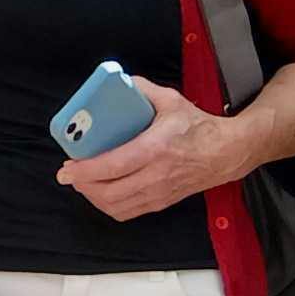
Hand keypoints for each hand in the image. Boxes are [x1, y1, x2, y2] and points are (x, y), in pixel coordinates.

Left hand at [56, 78, 241, 218]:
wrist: (227, 153)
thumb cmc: (198, 126)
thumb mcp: (170, 100)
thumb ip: (141, 89)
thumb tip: (116, 82)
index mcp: (156, 149)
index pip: (114, 166)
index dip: (86, 171)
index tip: (67, 167)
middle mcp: (157, 176)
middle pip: (110, 192)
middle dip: (82, 186)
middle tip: (69, 174)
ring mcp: (159, 193)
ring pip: (117, 206)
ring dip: (93, 197)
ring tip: (82, 182)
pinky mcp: (162, 202)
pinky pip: (128, 212)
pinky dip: (109, 206)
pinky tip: (100, 193)